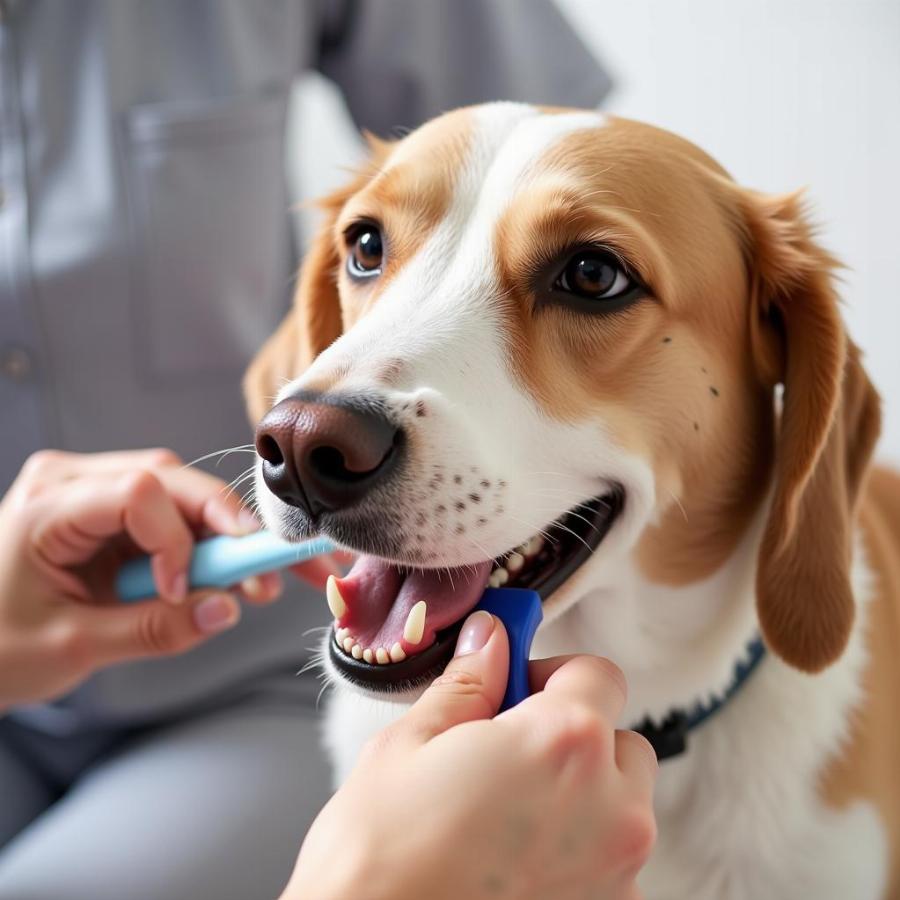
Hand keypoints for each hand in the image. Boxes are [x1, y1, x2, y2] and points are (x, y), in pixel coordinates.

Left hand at [0, 449, 338, 709]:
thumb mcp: (70, 647)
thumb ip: (153, 630)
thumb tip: (226, 611)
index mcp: (49, 504)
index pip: (137, 493)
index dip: (177, 538)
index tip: (183, 591)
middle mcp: (76, 484)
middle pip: (174, 484)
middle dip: (230, 527)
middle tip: (281, 569)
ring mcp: (97, 496)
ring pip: (184, 499)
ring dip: (227, 541)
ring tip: (259, 585)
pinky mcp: (116, 519)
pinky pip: (176, 520)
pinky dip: (208, 550)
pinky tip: (231, 578)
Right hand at [285, 613, 657, 899]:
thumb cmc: (380, 860)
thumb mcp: (411, 743)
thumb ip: (468, 682)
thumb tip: (490, 641)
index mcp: (564, 742)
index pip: (598, 674)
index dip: (552, 672)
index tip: (518, 684)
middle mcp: (610, 807)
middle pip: (618, 740)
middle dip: (570, 734)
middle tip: (504, 749)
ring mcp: (617, 871)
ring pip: (620, 802)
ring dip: (579, 793)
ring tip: (504, 810)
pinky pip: (609, 858)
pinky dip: (576, 847)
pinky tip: (513, 855)